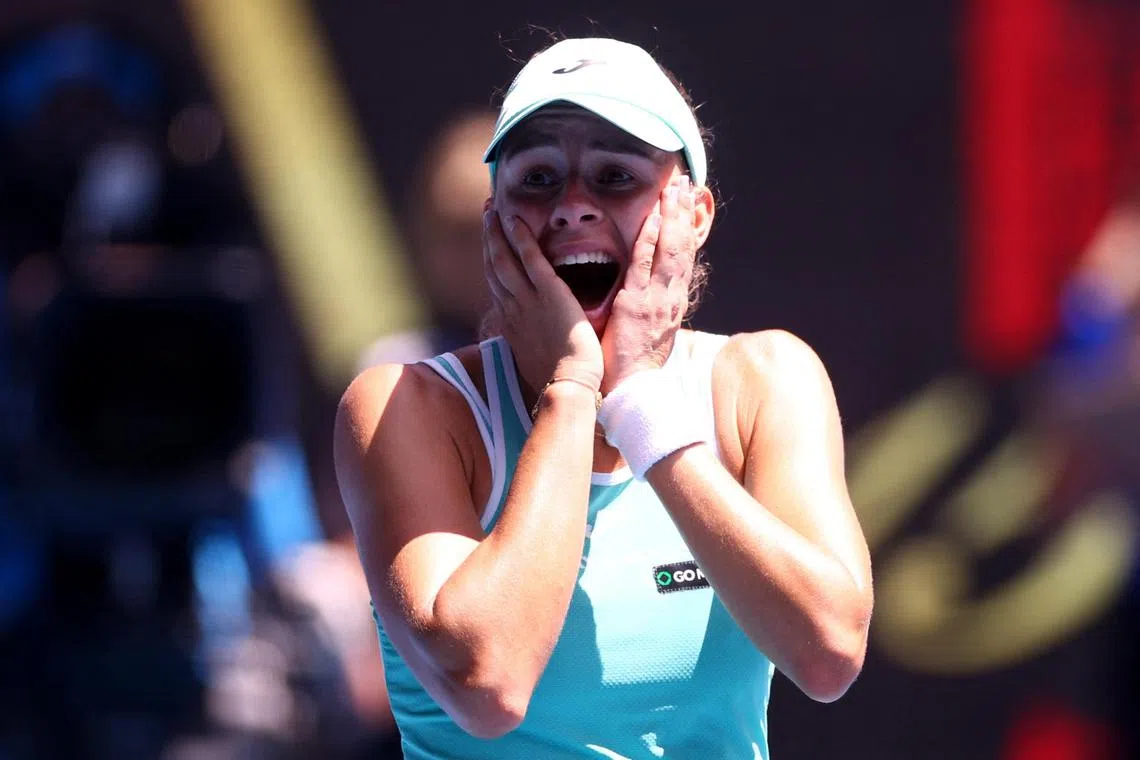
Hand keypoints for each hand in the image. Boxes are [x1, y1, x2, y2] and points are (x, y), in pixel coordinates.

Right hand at [483, 209, 603, 394]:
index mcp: (511, 325)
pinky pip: (529, 257)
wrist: (569, 385)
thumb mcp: (537, 361)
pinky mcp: (548, 292)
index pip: (497, 286)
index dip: (491, 262)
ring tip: (492, 209)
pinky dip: (520, 236)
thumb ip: (533, 345)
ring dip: (496, 231)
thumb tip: (532, 344)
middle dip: (489, 239)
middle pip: (493, 267)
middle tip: (486, 216)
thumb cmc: (559, 380)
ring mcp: (528, 299)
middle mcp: (513, 309)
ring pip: (503, 258)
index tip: (490, 245)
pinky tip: (514, 218)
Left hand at [600, 173, 696, 393]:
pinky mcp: (636, 304)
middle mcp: (671, 297)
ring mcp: (656, 299)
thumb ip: (653, 306)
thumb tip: (653, 291)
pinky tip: (653, 217)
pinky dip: (651, 239)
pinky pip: (645, 265)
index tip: (688, 204)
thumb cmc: (634, 363)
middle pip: (683, 247)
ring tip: (675, 189)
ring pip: (670, 250)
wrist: (631, 389)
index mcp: (673, 302)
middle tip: (686, 184)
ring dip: (673, 217)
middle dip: (685, 213)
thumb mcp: (652, 330)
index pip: (684, 257)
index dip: (687, 228)